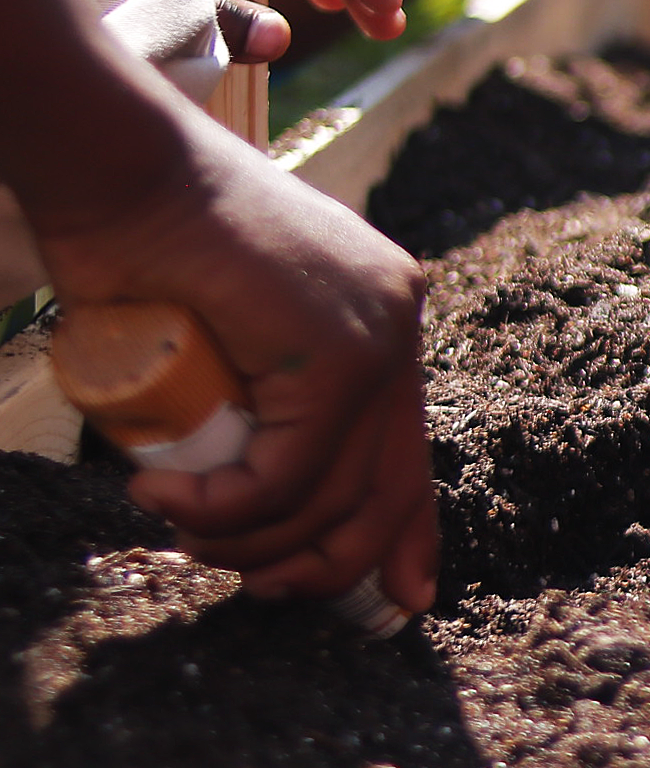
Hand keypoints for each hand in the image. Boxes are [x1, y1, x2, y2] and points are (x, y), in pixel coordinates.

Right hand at [34, 99, 434, 615]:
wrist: (122, 168)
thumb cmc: (140, 244)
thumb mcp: (217, 337)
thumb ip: (254, 396)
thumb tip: (258, 489)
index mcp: (380, 320)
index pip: (409, 452)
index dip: (404, 536)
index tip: (395, 600)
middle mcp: (397, 327)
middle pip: (388, 488)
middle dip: (324, 565)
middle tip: (249, 586)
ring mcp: (379, 335)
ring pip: (331, 495)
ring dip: (245, 539)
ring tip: (180, 525)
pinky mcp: (340, 351)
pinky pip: (289, 474)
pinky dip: (223, 506)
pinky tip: (165, 498)